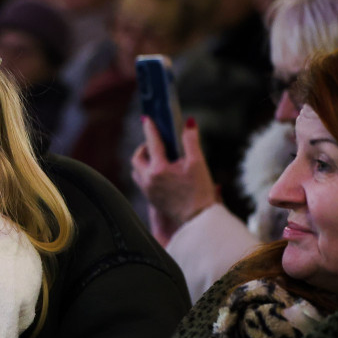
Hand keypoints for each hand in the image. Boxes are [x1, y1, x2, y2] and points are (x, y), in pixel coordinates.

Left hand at [130, 116, 218, 244]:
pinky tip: (160, 173)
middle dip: (144, 148)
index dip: (150, 128)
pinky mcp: (150, 199)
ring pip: (137, 171)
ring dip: (143, 162)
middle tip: (154, 143)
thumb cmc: (200, 191)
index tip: (147, 118)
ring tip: (157, 157)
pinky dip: (146, 173)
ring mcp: (147, 190)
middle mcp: (148, 179)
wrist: (198, 219)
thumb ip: (191, 141)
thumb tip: (189, 122)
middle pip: (137, 158)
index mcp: (159, 169)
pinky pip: (142, 182)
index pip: (153, 142)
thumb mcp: (198, 163)